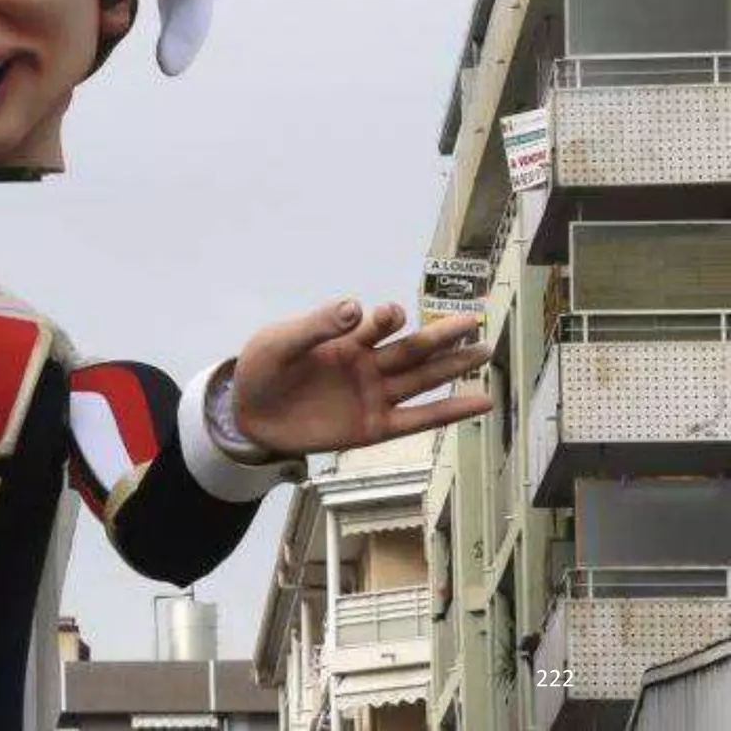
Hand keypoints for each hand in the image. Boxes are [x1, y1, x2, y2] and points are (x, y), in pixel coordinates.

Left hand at [232, 300, 491, 456]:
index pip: (375, 323)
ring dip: (453, 366)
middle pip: (411, 347)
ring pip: (422, 379)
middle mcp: (366, 364)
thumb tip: (354, 307)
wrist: (248, 415)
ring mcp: (372, 395)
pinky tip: (480, 401)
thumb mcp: (279, 343)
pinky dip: (450, 412)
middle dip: (441, 334)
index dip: (386, 317)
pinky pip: (418, 420)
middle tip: (474, 320)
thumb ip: (315, 327)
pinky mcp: (373, 427)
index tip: (387, 315)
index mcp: (344, 339)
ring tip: (485, 351)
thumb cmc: (261, 370)